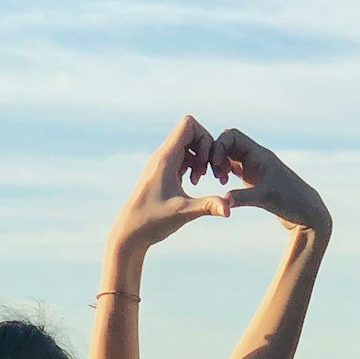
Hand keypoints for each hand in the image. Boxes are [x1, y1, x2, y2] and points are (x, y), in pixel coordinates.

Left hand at [110, 115, 231, 253]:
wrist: (130, 233)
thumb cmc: (151, 222)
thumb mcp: (183, 213)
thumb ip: (208, 206)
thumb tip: (230, 210)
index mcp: (165, 158)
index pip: (188, 124)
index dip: (204, 137)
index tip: (206, 162)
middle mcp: (163, 157)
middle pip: (191, 132)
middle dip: (206, 148)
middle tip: (207, 172)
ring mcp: (163, 164)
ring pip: (188, 146)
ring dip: (200, 158)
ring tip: (199, 180)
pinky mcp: (164, 174)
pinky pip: (183, 158)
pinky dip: (193, 166)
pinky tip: (192, 184)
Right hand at [209, 128, 330, 234]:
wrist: (306, 212)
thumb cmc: (291, 202)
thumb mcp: (265, 199)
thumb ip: (242, 197)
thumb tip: (223, 202)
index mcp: (260, 154)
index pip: (232, 135)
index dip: (219, 147)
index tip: (215, 166)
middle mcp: (256, 157)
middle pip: (228, 143)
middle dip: (216, 155)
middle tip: (215, 175)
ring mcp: (255, 167)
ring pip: (229, 154)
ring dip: (219, 164)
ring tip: (221, 181)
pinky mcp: (254, 178)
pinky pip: (233, 167)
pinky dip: (225, 172)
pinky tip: (225, 186)